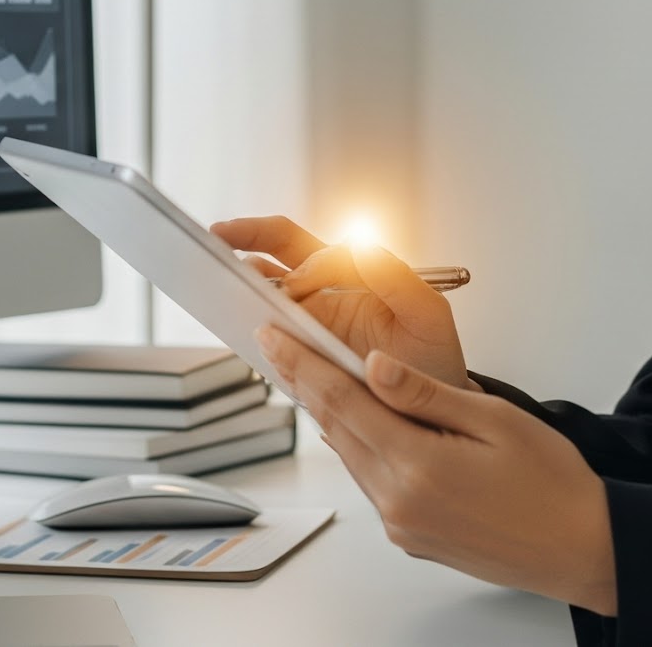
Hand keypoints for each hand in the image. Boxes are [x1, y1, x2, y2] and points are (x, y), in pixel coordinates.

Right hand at [210, 215, 474, 389]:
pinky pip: (269, 330)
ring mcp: (312, 318)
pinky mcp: (300, 349)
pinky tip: (234, 323)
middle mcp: (331, 289)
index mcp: (359, 274)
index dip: (304, 269)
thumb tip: (358, 247)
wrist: (432, 416)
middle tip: (218, 235)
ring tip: (217, 278)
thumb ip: (396, 279)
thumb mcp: (428, 316)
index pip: (320, 253)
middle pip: (284, 246)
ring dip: (243, 278)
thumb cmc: (433, 361)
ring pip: (269, 285)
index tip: (294, 292)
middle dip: (249, 235)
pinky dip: (249, 321)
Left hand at [255, 324, 618, 615]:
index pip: (341, 401)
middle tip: (281, 348)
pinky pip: (372, 481)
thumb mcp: (493, 420)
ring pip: (351, 455)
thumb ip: (424, 393)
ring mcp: (402, 524)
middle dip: (306, 384)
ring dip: (331, 415)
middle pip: (336, 429)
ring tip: (315, 375)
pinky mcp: (410, 535)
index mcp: (418, 466)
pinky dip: (360, 446)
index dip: (302, 364)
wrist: (581, 548)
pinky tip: (363, 422)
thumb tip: (373, 365)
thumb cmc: (553, 485)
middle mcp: (399, 501)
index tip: (273, 337)